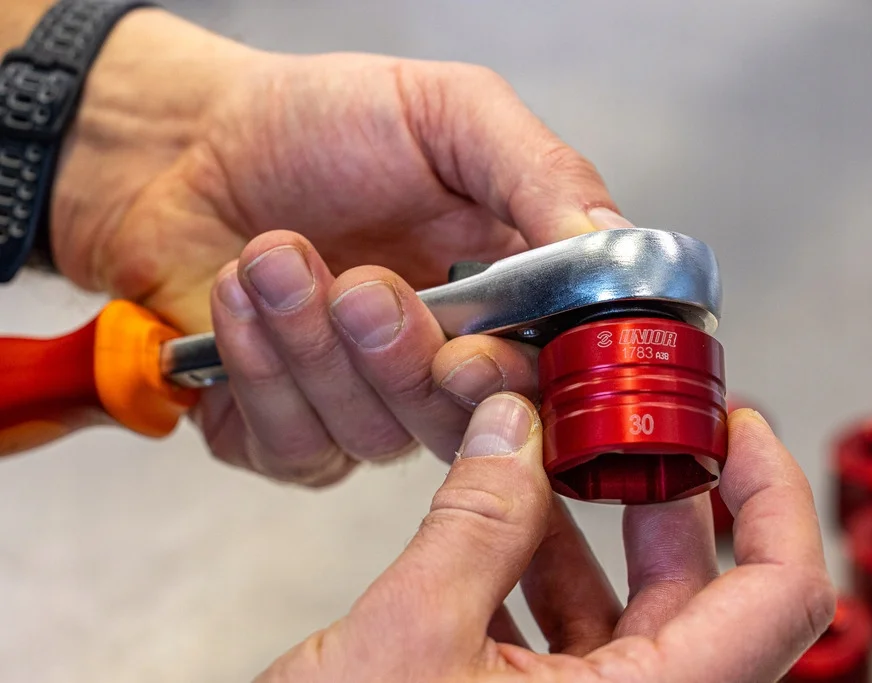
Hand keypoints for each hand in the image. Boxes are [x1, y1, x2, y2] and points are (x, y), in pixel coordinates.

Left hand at [50, 9, 628, 481]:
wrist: (195, 140)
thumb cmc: (323, 123)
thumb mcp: (449, 114)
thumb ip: (539, 173)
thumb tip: (610, 241)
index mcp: (503, 296)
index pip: (544, 378)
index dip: (514, 384)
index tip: (468, 353)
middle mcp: (441, 361)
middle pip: (459, 423)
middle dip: (402, 363)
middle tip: (362, 289)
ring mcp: (366, 403)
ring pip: (374, 437)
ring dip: (316, 346)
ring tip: (275, 255)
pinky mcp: (288, 431)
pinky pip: (294, 446)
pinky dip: (260, 369)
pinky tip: (241, 294)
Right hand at [254, 399, 835, 682]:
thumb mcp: (409, 639)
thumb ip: (473, 523)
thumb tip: (512, 430)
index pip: (778, 597)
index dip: (773, 496)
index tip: (736, 428)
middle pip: (700, 599)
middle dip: (660, 498)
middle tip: (625, 427)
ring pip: (628, 621)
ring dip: (586, 536)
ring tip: (541, 467)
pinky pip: (569, 649)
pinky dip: (538, 583)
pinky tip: (491, 533)